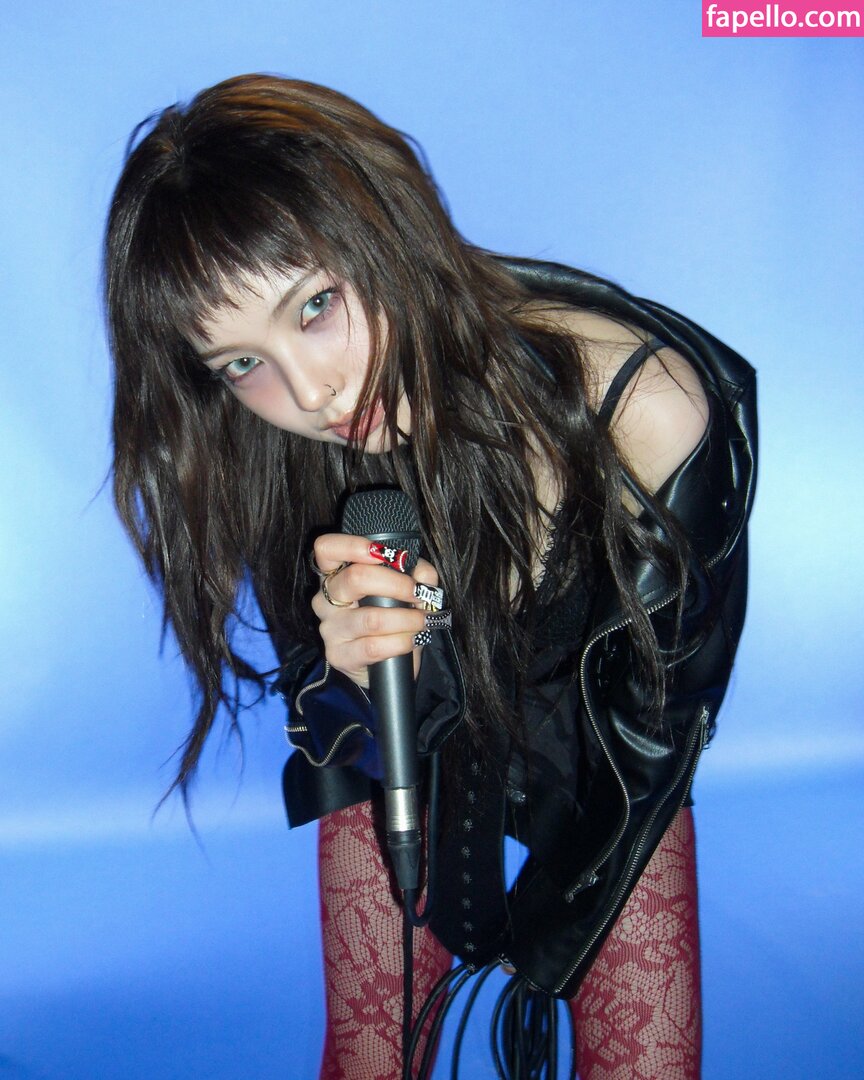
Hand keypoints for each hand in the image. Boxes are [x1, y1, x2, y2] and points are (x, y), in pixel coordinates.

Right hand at [311, 533, 441, 688]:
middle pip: (354, 579)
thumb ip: (417, 574)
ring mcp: (329, 629)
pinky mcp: (339, 656)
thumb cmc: (392, 618)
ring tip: (423, 621)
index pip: (327, 549)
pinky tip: (413, 640)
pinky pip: (373, 647)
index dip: (353, 545)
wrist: (386, 665)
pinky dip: (401, 642)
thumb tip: (422, 575)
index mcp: (336, 575)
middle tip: (418, 593)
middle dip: (397, 584)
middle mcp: (325, 599)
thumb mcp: (406, 590)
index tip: (384, 553)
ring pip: (371, 618)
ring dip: (406, 619)